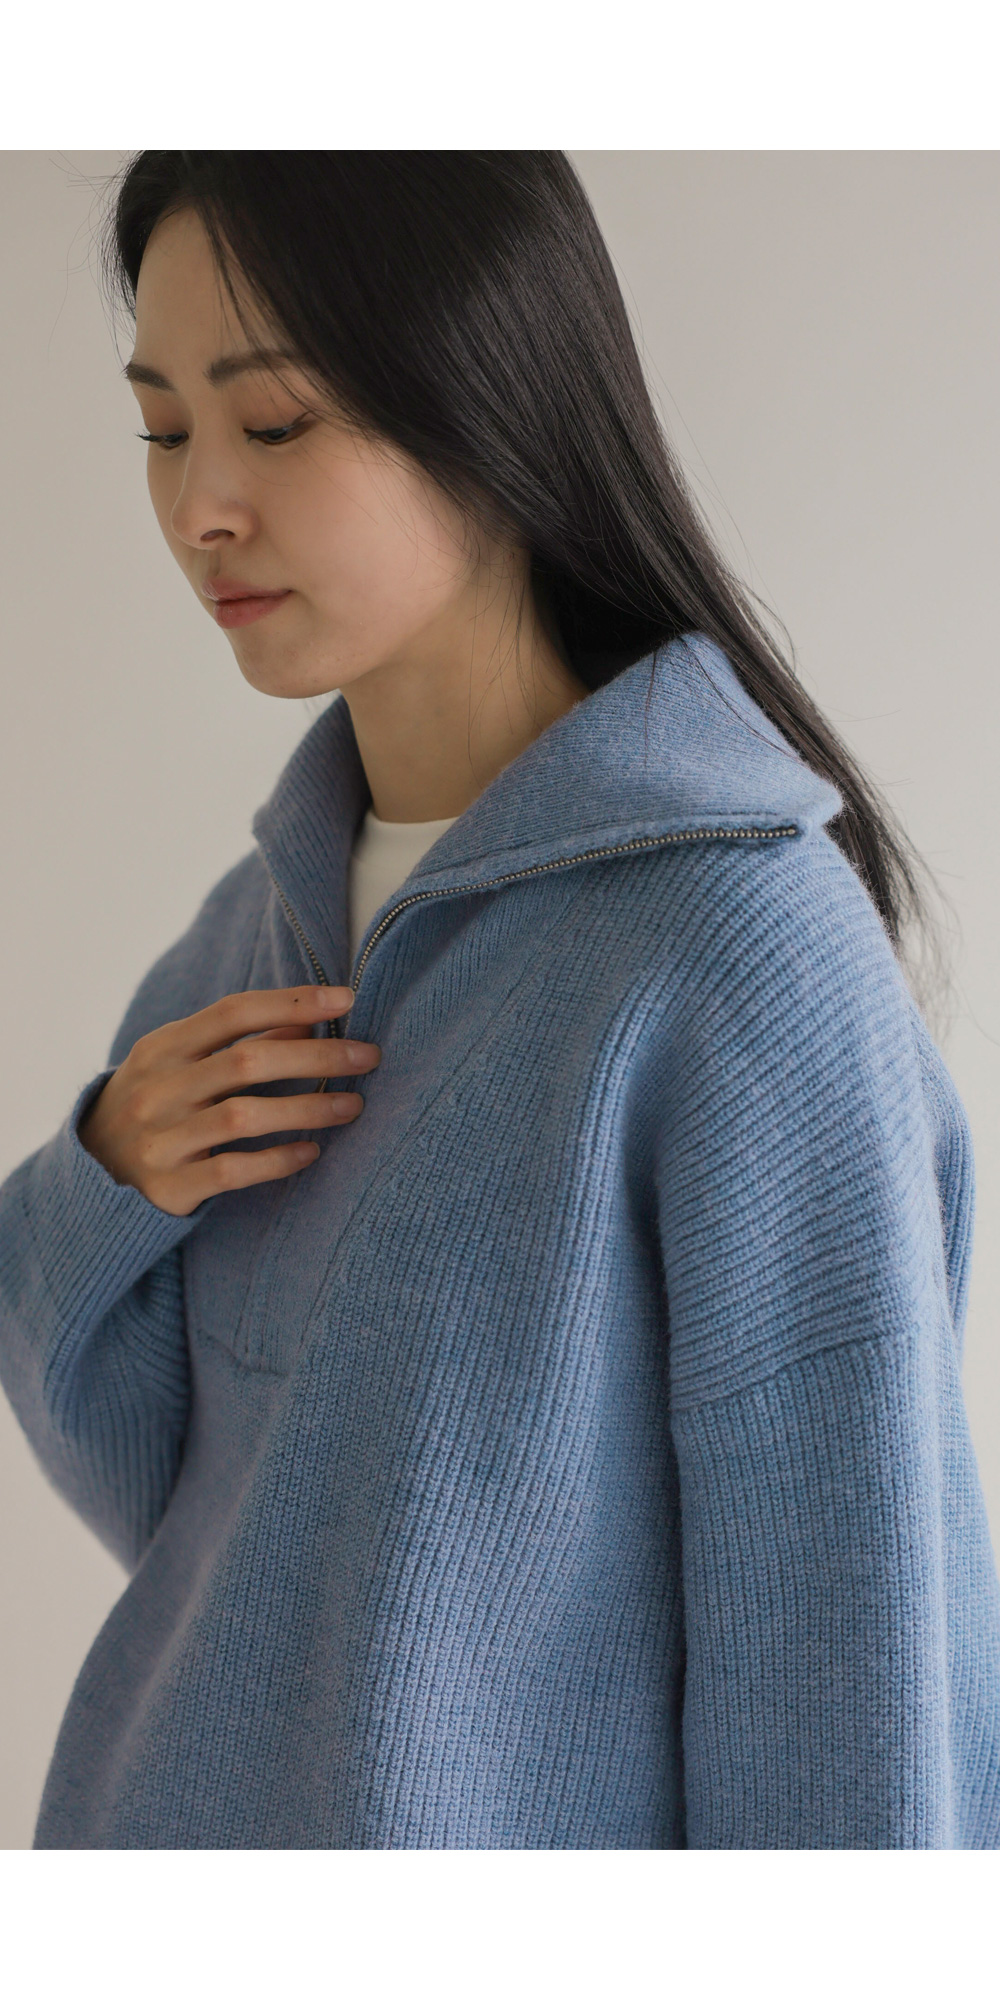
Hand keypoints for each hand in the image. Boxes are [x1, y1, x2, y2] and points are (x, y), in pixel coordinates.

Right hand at [76, 985, 379, 1216]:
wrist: (91, 1170)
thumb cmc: (156, 1103)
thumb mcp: (182, 1062)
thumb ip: (239, 1042)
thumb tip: (310, 1017)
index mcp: (164, 1046)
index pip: (234, 1012)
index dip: (292, 1002)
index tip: (346, 999)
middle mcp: (160, 1088)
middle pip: (248, 1062)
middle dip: (316, 1056)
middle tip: (367, 1057)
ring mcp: (162, 1138)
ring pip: (244, 1117)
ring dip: (307, 1108)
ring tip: (352, 1106)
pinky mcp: (170, 1186)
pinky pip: (232, 1171)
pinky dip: (277, 1159)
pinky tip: (311, 1152)